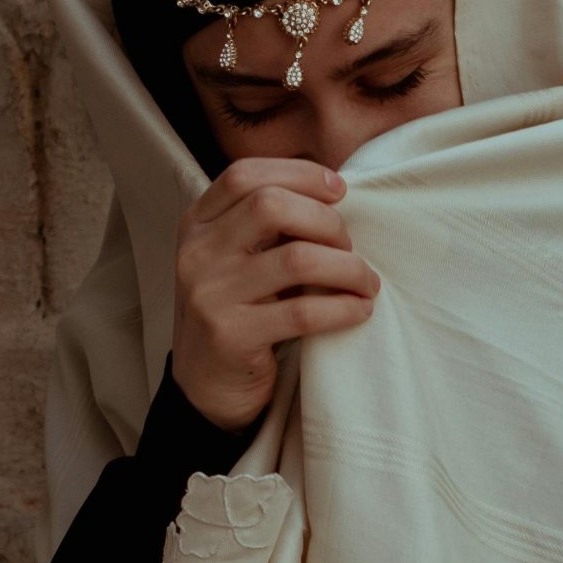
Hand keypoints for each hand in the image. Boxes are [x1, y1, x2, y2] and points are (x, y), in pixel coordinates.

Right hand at [170, 158, 378, 429]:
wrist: (204, 387)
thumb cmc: (237, 312)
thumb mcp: (236, 259)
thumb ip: (266, 225)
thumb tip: (334, 188)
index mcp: (197, 224)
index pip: (245, 175)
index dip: (299, 174)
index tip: (340, 190)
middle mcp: (197, 254)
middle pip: (270, 205)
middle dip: (326, 221)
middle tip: (349, 246)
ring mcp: (210, 295)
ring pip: (296, 259)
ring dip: (347, 268)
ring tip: (365, 282)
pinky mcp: (230, 336)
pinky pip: (302, 312)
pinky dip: (342, 308)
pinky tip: (359, 310)